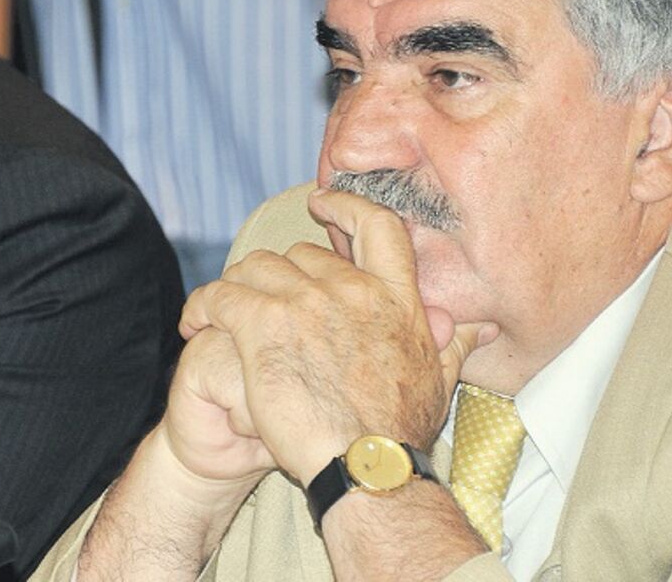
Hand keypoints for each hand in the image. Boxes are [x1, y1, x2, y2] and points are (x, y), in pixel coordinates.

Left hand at [177, 189, 494, 483]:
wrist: (367, 468)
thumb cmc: (399, 433)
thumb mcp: (438, 379)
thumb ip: (452, 343)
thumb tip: (476, 325)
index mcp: (395, 297)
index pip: (376, 226)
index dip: (346, 206)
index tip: (322, 204)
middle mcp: (350, 289)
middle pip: (298, 253)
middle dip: (275, 275)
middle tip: (258, 300)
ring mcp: (305, 303)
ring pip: (255, 268)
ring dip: (235, 287)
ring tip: (219, 314)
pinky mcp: (263, 325)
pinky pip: (219, 296)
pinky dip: (202, 306)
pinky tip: (195, 324)